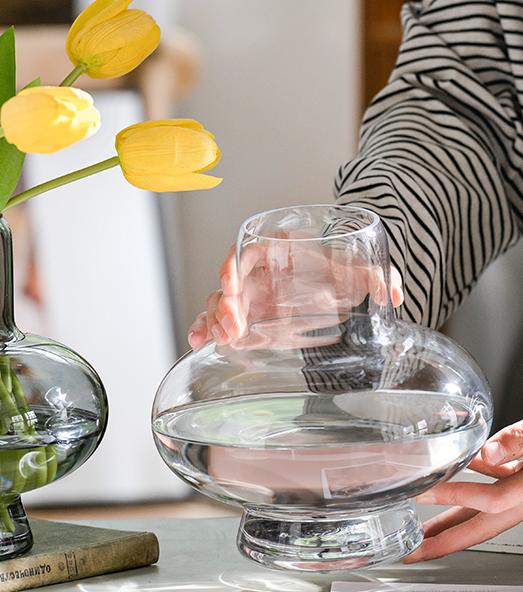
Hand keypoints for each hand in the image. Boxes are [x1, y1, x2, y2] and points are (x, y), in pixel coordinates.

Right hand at [187, 239, 403, 350]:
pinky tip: (201, 342)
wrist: (333, 287)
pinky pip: (219, 321)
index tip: (232, 283)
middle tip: (235, 325)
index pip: (246, 251)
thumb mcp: (356, 272)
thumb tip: (390, 292)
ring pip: (219, 303)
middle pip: (229, 282)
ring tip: (218, 338)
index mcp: (275, 249)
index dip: (234, 267)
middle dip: (226, 304)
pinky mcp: (247, 317)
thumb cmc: (336, 270)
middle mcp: (257, 272)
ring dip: (214, 320)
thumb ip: (377, 276)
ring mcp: (249, 296)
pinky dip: (206, 329)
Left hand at [403, 422, 522, 562]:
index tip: (420, 494)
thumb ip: (519, 442)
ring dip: (447, 524)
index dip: (454, 496)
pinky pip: (485, 494)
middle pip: (478, 529)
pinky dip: (460, 494)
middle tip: (411, 553)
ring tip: (416, 531)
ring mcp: (519, 496)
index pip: (489, 499)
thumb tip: (490, 454)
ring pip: (478, 515)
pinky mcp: (517, 484)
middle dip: (443, 544)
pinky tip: (439, 485)